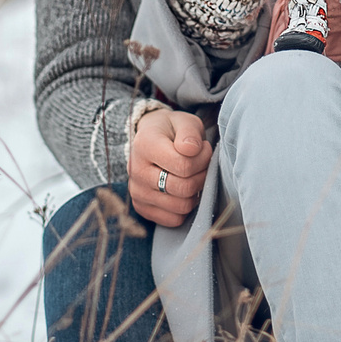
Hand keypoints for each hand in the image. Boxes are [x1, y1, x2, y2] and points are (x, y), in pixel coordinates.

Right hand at [128, 107, 211, 227]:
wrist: (151, 140)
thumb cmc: (171, 131)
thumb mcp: (184, 121)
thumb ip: (190, 132)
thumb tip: (191, 149)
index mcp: (145, 146)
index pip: (184, 165)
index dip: (203, 158)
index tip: (204, 148)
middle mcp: (136, 171)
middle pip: (184, 188)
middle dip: (202, 176)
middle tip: (203, 164)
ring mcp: (137, 192)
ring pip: (181, 206)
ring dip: (196, 192)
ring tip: (193, 175)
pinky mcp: (142, 208)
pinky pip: (174, 219)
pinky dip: (186, 207)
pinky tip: (184, 190)